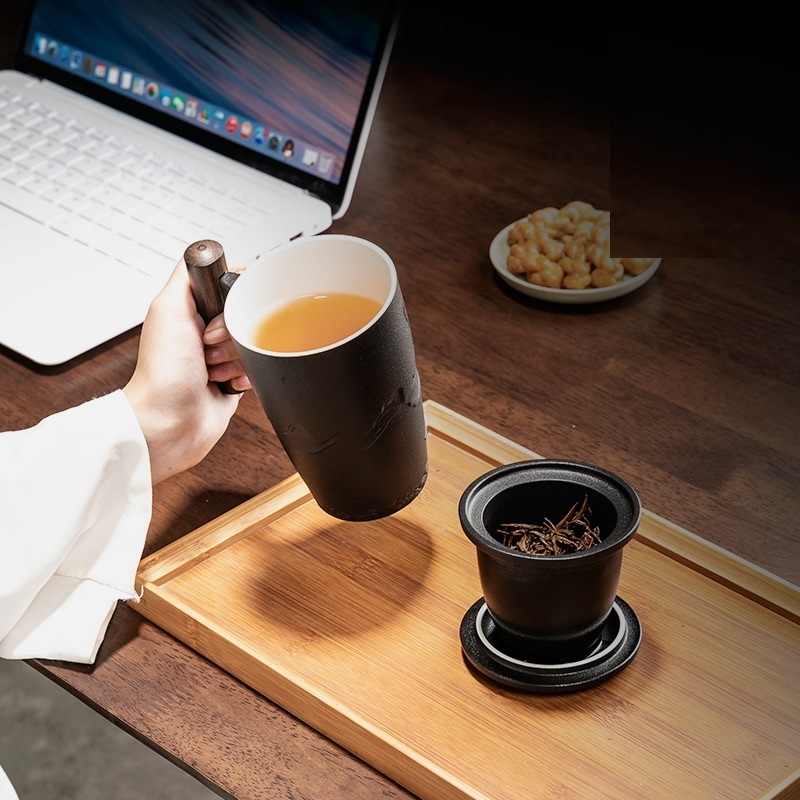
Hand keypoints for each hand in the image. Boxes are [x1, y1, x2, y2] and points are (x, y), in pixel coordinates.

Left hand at [123, 260, 250, 483]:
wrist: (169, 423)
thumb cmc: (162, 375)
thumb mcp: (168, 309)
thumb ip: (186, 276)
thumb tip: (205, 252)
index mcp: (190, 310)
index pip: (232, 287)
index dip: (232, 301)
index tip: (217, 316)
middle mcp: (206, 330)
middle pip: (247, 316)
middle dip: (233, 334)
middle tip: (208, 347)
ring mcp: (221, 356)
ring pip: (255, 343)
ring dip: (238, 358)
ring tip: (212, 370)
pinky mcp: (233, 379)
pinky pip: (259, 369)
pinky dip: (247, 377)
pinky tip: (225, 383)